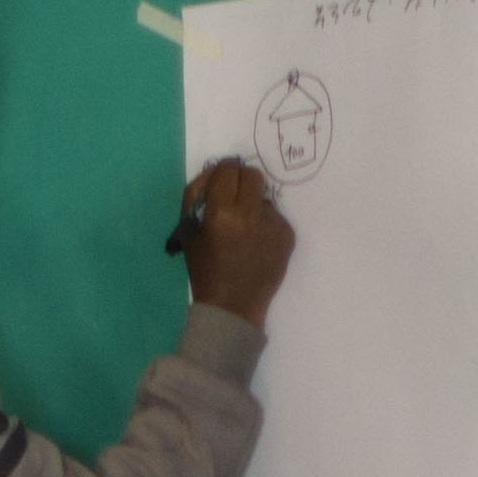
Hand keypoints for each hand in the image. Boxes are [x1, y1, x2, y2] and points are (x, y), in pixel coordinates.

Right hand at [181, 159, 295, 329]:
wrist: (232, 307)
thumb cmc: (205, 272)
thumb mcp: (190, 234)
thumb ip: (198, 202)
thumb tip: (212, 180)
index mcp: (221, 212)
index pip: (227, 169)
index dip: (222, 171)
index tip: (221, 179)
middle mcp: (250, 214)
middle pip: (252, 175)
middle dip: (241, 180)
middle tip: (235, 194)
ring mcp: (272, 224)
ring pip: (264, 198)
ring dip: (253, 205)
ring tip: (244, 230)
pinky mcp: (287, 236)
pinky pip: (275, 218)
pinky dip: (265, 225)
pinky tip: (257, 245)